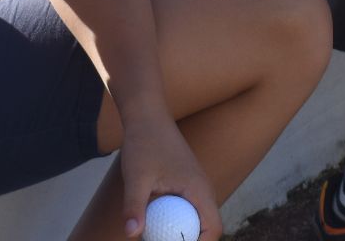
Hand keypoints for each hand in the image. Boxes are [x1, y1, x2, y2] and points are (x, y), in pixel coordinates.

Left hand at [115, 115, 220, 239]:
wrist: (147, 116)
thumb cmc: (143, 143)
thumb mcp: (136, 178)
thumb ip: (134, 207)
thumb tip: (131, 234)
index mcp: (199, 189)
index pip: (213, 227)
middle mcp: (203, 188)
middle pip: (208, 226)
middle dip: (190, 239)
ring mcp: (196, 185)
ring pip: (198, 217)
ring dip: (183, 229)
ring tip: (159, 234)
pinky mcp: (187, 182)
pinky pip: (189, 208)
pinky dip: (177, 218)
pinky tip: (155, 219)